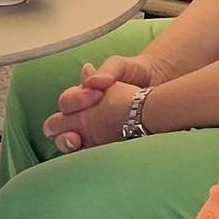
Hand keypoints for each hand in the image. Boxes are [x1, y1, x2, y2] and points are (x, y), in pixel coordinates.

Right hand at [43, 53, 163, 152]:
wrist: (159, 82)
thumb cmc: (135, 71)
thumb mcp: (120, 65)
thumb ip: (106, 70)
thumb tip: (90, 83)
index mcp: (83, 95)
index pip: (66, 102)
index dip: (76, 101)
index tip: (96, 96)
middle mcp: (84, 113)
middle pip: (59, 124)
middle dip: (60, 129)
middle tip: (74, 133)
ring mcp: (94, 129)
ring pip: (69, 140)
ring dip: (68, 142)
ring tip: (77, 142)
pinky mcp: (107, 141)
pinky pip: (90, 150)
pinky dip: (87, 152)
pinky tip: (95, 151)